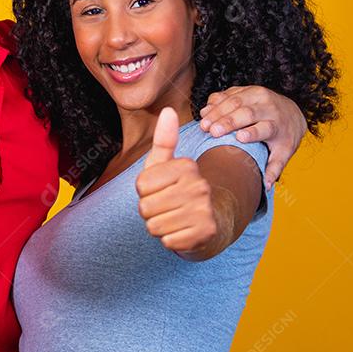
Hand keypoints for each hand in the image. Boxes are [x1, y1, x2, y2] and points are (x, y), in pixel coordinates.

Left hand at [135, 108, 217, 257]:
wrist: (210, 221)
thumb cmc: (179, 190)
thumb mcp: (167, 165)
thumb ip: (164, 140)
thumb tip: (167, 110)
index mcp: (187, 166)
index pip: (141, 185)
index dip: (145, 192)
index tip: (161, 190)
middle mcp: (199, 185)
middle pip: (146, 207)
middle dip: (150, 211)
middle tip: (167, 207)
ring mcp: (204, 210)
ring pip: (154, 226)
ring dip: (159, 226)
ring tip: (174, 218)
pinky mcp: (205, 232)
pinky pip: (168, 241)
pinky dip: (170, 240)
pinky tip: (182, 231)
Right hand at [199, 86, 305, 188]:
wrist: (291, 112)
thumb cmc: (283, 137)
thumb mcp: (283, 153)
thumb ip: (274, 168)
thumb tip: (266, 186)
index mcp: (277, 125)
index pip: (265, 128)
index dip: (253, 132)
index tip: (239, 138)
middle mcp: (268, 107)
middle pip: (247, 112)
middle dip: (229, 121)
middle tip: (211, 131)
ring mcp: (257, 95)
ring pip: (236, 100)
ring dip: (218, 111)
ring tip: (203, 124)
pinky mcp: (246, 89)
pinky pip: (229, 93)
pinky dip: (216, 102)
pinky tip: (205, 111)